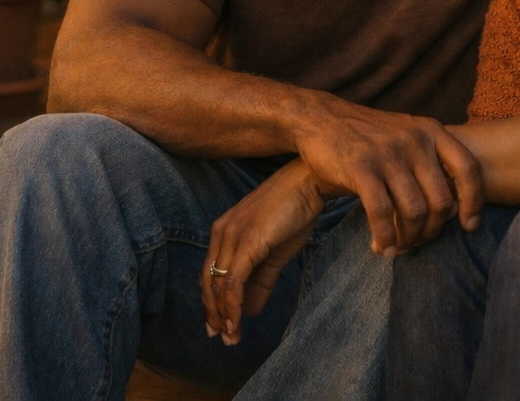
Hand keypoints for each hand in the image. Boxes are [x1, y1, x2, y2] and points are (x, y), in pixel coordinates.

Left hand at [202, 160, 326, 345]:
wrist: (310, 182)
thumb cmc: (296, 212)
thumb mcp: (276, 252)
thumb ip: (261, 281)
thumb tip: (249, 310)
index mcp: (224, 231)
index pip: (209, 274)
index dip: (212, 303)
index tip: (218, 327)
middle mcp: (221, 232)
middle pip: (208, 281)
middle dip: (214, 314)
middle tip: (223, 338)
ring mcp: (232, 235)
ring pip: (218, 284)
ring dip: (223, 315)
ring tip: (232, 337)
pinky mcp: (247, 241)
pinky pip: (233, 280)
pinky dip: (232, 305)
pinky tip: (237, 322)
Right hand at [294, 96, 483, 256]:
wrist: (320, 118)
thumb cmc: (368, 137)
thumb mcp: (406, 135)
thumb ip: (430, 163)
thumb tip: (452, 210)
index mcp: (431, 131)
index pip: (468, 168)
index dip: (474, 201)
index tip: (469, 225)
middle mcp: (414, 140)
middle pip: (441, 200)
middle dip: (433, 230)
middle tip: (419, 240)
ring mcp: (388, 153)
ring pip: (414, 211)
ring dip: (408, 238)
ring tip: (398, 247)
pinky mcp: (361, 167)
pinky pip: (382, 212)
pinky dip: (385, 236)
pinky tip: (381, 247)